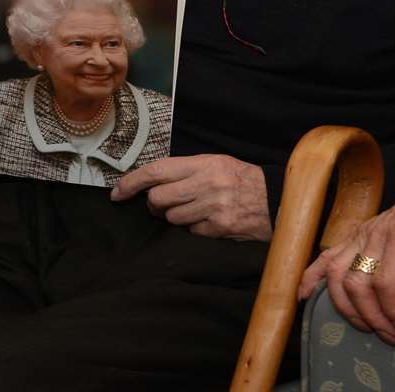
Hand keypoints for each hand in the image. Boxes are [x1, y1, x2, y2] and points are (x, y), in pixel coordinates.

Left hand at [111, 154, 270, 240]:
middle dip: (154, 205)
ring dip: (175, 217)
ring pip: (172, 218)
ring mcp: (213, 207)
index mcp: (203, 163)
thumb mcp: (216, 163)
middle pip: (158, 198)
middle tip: (161, 205)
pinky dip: (194, 229)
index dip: (131, 182)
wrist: (277, 199)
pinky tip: (207, 221)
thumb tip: (151, 182)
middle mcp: (206, 183)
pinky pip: (191, 232)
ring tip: (191, 211)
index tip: (117, 193)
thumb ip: (186, 170)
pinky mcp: (220, 228)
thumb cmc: (242, 179)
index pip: (156, 171)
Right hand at [300, 150, 394, 343]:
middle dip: (371, 316)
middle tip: (393, 337)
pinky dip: (313, 277)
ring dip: (346, 306)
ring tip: (367, 327)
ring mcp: (365, 232)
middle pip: (356, 281)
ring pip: (337, 273)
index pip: (386, 280)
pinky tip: (305, 296)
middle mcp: (378, 231)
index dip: (393, 310)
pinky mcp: (360, 233)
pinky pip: (328, 255)